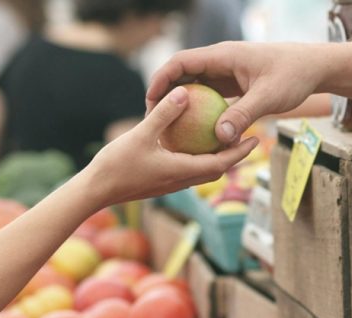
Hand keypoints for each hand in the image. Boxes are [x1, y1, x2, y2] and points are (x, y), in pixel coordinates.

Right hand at [85, 86, 258, 207]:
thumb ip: (164, 114)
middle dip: (235, 155)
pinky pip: (187, 169)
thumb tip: (184, 92)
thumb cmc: (116, 165)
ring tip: (226, 139)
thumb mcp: (141, 134)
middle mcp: (181, 180)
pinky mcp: (161, 182)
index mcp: (182, 171)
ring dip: (217, 158)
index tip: (255, 139)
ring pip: (202, 171)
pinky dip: (197, 158)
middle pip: (216, 169)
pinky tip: (192, 142)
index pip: (221, 164)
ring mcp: (170, 183)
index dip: (240, 152)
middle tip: (248, 137)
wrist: (95, 191)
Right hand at [147, 42, 325, 143]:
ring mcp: (227, 73)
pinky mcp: (234, 85)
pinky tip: (196, 134)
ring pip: (195, 87)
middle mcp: (221, 62)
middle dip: (165, 94)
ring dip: (182, 105)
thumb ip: (243, 115)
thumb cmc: (293, 76)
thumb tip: (219, 138)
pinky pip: (210, 97)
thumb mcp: (268, 97)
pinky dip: (200, 112)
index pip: (181, 62)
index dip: (161, 79)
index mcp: (223, 56)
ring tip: (169, 128)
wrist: (314, 68)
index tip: (150, 100)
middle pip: (183, 74)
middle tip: (153, 119)